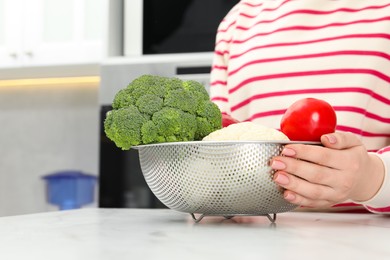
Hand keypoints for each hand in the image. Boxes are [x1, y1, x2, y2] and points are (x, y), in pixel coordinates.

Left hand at [270, 132, 384, 207]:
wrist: (364, 179)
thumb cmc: (353, 157)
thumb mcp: (353, 142)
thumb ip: (340, 138)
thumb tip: (326, 138)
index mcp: (349, 162)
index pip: (324, 156)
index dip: (304, 152)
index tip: (286, 149)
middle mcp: (343, 180)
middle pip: (316, 174)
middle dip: (293, 168)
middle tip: (276, 162)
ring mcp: (336, 194)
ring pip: (313, 191)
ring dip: (293, 184)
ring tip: (277, 176)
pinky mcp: (328, 203)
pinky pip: (312, 203)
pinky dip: (298, 200)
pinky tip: (285, 193)